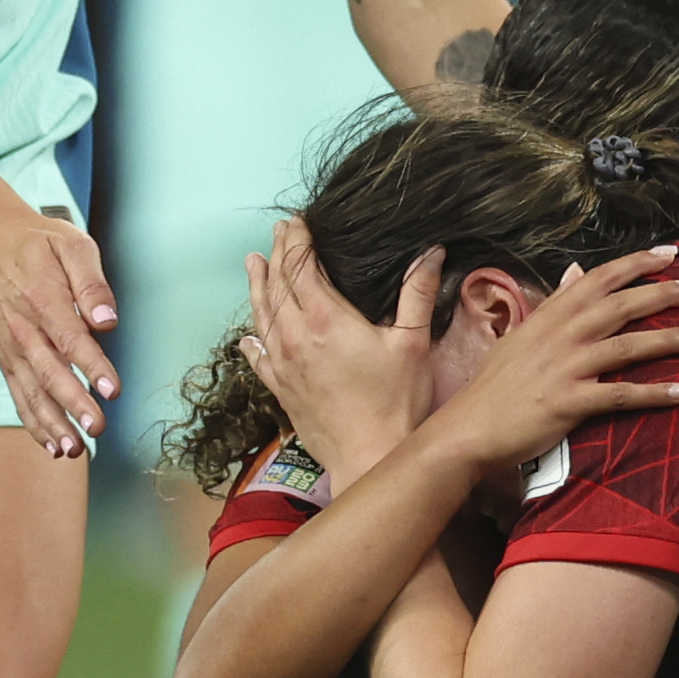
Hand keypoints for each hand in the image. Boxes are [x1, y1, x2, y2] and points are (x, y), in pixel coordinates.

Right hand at [0, 192, 121, 457]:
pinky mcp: (7, 357)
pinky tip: (53, 446)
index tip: (112, 390)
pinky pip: (18, 394)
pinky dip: (34, 422)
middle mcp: (23, 327)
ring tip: (75, 450)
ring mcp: (12, 346)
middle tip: (97, 427)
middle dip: (73, 403)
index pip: (70, 338)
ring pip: (31, 390)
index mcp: (43, 298)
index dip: (91, 366)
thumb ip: (92, 284)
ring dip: (52, 423)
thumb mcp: (72, 246)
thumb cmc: (38, 243)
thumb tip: (108, 321)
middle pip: (49, 371)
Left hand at [242, 220, 438, 481]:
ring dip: (258, 286)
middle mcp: (295, 337)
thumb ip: (418, 294)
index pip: (301, 266)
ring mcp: (283, 365)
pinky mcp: (281, 390)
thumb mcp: (413, 344)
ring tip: (253, 263)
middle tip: (280, 232)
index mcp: (325, 319)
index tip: (297, 221)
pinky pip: (259, 358)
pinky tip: (247, 336)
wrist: (369, 457)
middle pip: (278, 285)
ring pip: (262, 316)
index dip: (298, 240)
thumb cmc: (395, 403)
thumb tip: (431, 252)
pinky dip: (252, 340)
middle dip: (278, 254)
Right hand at [418, 245, 678, 473]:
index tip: (671, 253)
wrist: (469, 429)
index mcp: (550, 316)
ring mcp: (566, 369)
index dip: (637, 264)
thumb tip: (577, 271)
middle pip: (622, 305)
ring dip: (670, 340)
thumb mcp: (522, 334)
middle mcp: (561, 336)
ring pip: (628, 347)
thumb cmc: (496, 385)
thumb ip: (555, 303)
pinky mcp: (569, 404)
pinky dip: (655, 393)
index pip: (599, 279)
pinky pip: (621, 395)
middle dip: (665, 293)